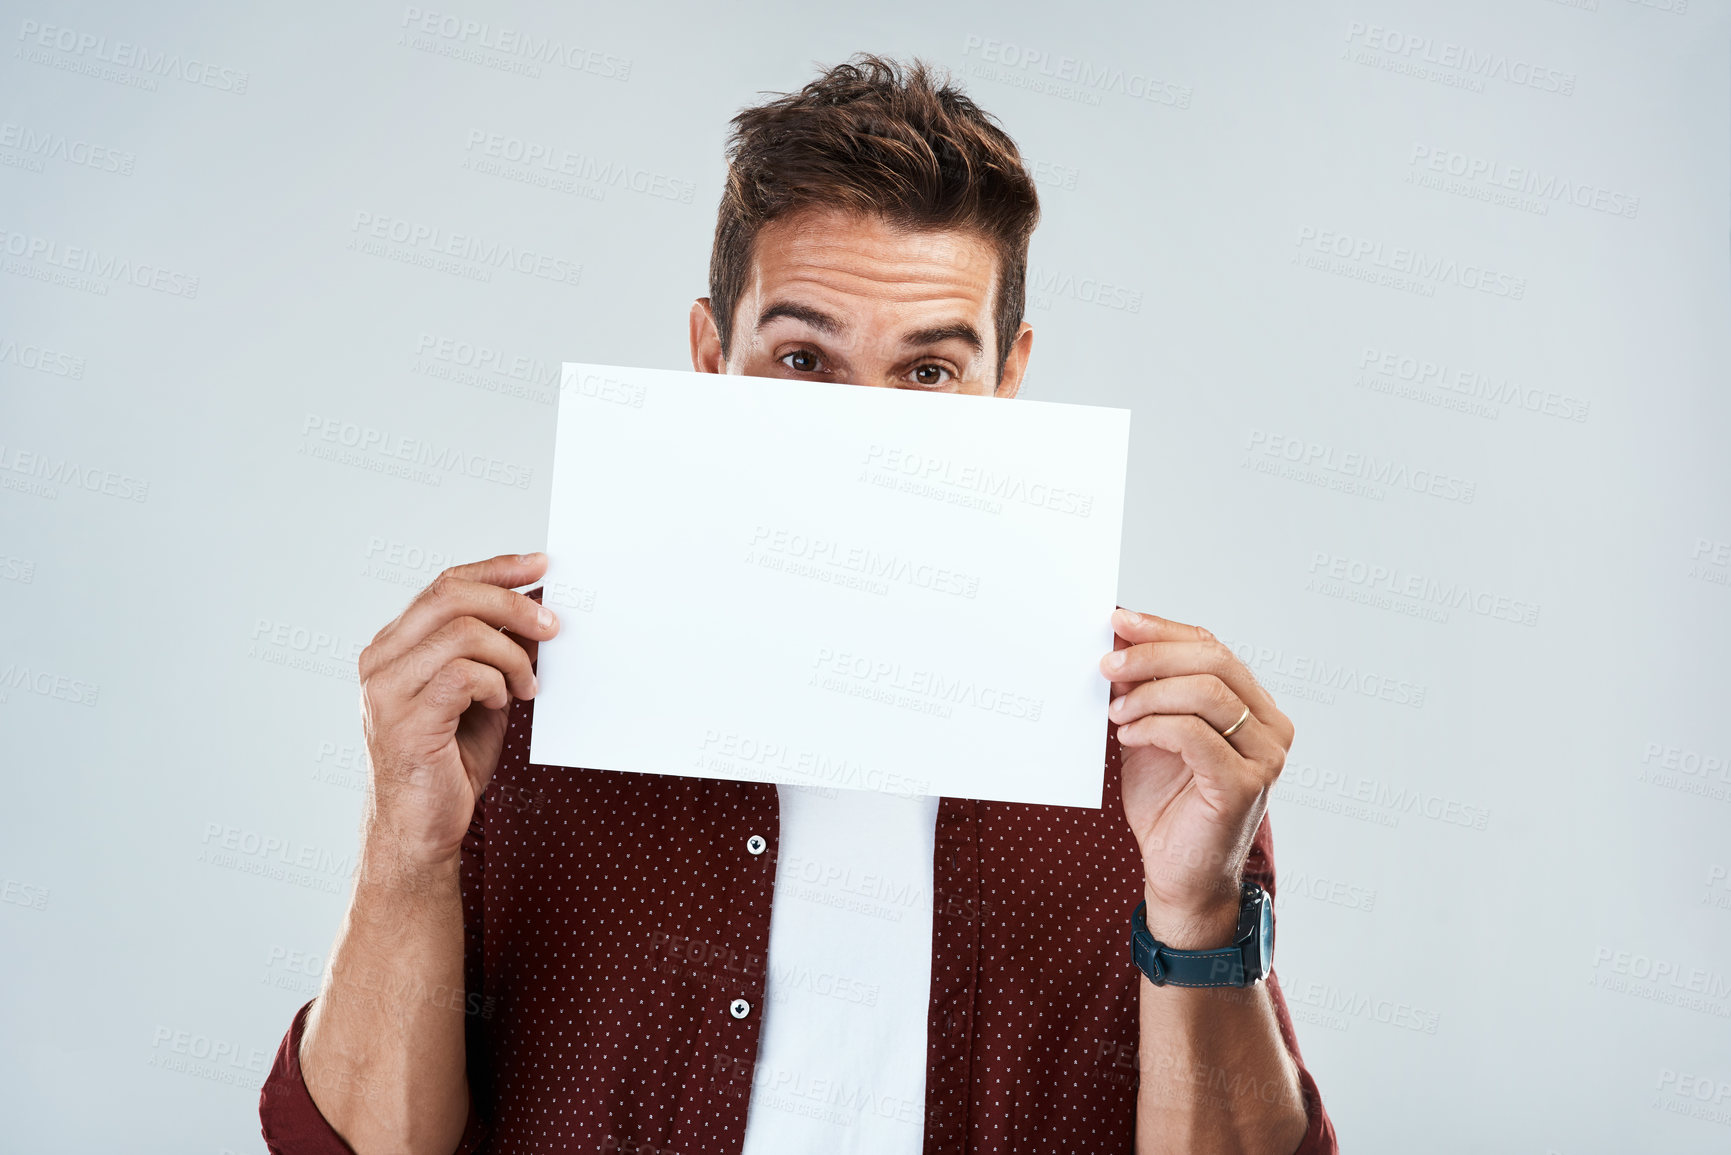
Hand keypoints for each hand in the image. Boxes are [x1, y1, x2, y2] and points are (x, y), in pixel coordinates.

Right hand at [357, 552, 558, 867]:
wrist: (421, 830)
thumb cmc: (449, 762)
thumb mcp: (482, 693)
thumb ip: (498, 651)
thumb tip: (538, 610)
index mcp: (394, 646)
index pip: (445, 584)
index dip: (497, 569)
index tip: (540, 565)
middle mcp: (380, 660)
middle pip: (452, 595)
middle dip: (514, 604)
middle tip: (553, 627)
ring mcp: (386, 690)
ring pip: (462, 632)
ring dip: (511, 655)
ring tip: (525, 686)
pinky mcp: (404, 720)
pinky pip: (464, 674)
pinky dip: (496, 683)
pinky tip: (502, 704)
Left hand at [1100, 608, 1293, 947]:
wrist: (1179, 877)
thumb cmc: (1168, 807)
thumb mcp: (1150, 736)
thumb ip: (1142, 693)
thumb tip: (1115, 643)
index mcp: (1255, 707)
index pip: (1212, 648)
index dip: (1163, 630)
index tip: (1118, 620)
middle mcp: (1271, 727)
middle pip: (1213, 662)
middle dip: (1152, 655)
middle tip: (1107, 663)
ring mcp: (1264, 757)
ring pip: (1207, 694)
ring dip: (1149, 693)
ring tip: (1115, 711)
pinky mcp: (1244, 785)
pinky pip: (1195, 735)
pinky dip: (1155, 727)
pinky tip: (1128, 736)